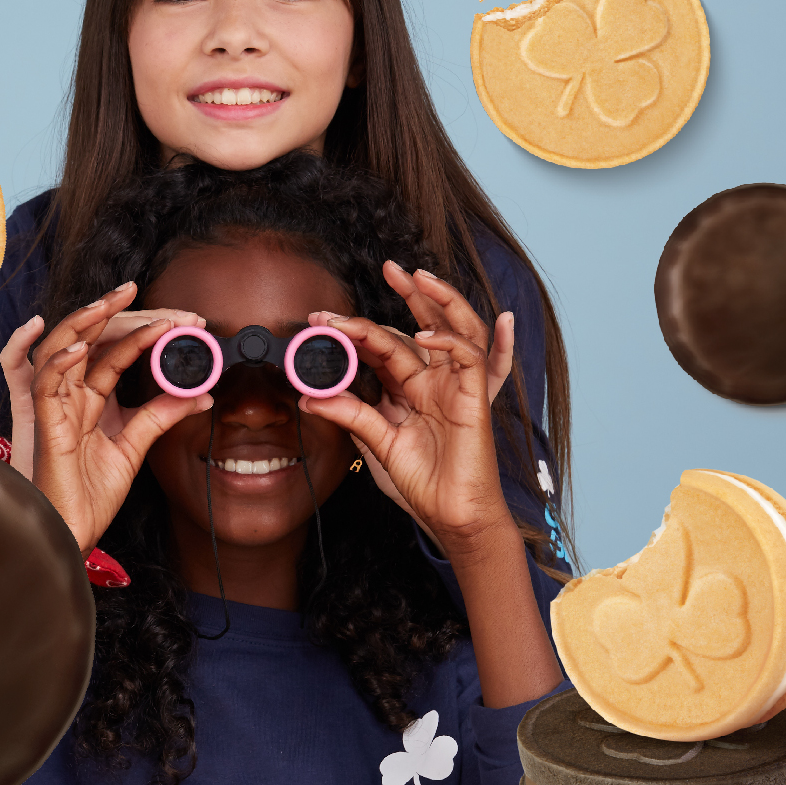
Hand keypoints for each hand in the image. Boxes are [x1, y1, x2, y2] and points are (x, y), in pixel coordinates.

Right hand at [29, 292, 211, 552]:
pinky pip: (46, 385)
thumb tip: (201, 393)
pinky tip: (83, 348)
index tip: (185, 320)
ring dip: (85, 321)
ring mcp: (56, 407)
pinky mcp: (46, 426)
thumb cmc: (92, 492)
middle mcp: (72, 394)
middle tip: (147, 293)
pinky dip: (60, 362)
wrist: (73, 532)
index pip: (117, 350)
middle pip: (89, 338)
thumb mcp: (136, 445)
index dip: (147, 330)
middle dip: (117, 311)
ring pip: (61, 349)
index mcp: (91, 396)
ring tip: (112, 300)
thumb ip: (162, 415)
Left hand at [301, 284, 514, 563]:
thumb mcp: (376, 444)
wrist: (451, 517)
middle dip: (406, 295)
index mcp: (409, 389)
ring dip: (437, 300)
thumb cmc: (420, 484)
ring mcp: (455, 386)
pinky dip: (447, 342)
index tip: (320, 320)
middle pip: (421, 326)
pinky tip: (423, 336)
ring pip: (454, 329)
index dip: (354, 331)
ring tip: (417, 276)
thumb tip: (310, 396)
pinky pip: (468, 357)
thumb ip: (350, 415)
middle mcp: (433, 381)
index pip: (383, 347)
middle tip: (387, 267)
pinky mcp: (475, 398)